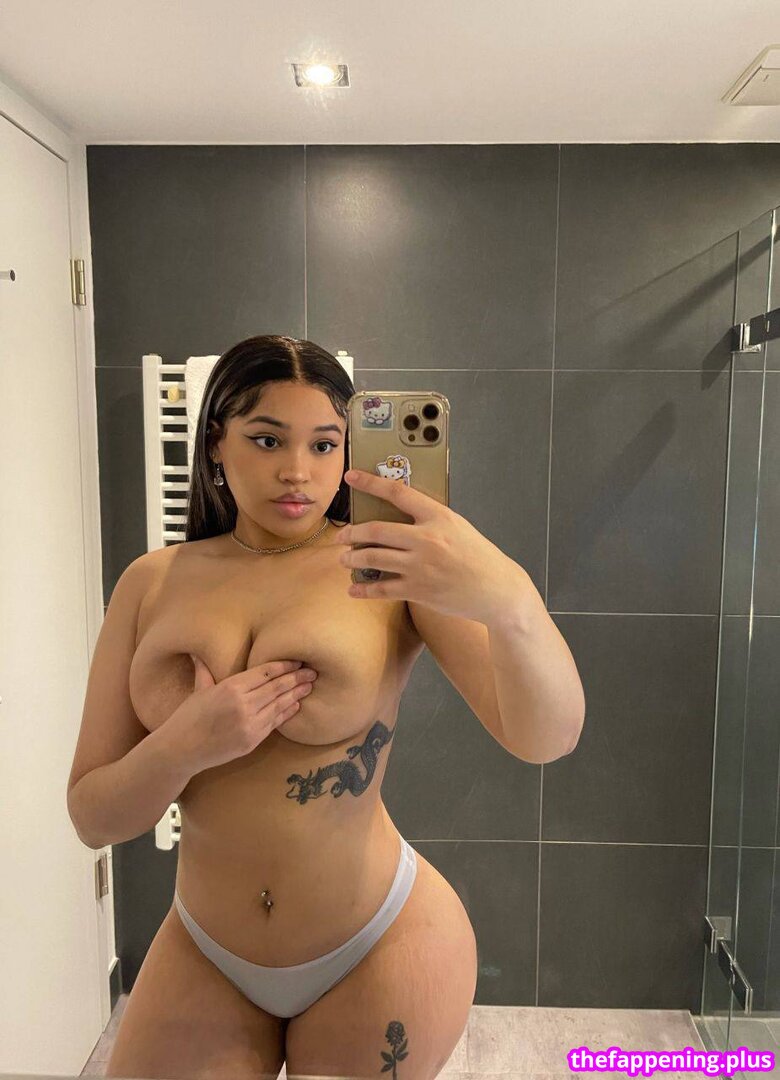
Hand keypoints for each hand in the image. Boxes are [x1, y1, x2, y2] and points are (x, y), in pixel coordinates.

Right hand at [165, 656, 317, 772]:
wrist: (181, 750)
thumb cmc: (187, 718)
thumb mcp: (198, 690)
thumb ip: (205, 671)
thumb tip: (198, 653)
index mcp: (231, 687)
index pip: (265, 673)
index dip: (283, 666)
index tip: (297, 661)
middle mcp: (243, 704)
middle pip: (276, 687)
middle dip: (296, 678)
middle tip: (312, 672)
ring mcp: (249, 724)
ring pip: (279, 705)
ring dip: (296, 694)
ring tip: (309, 686)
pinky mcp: (252, 741)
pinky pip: (274, 723)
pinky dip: (287, 713)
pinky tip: (296, 705)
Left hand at [336, 468, 522, 622]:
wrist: (496, 589)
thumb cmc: (478, 556)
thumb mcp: (457, 526)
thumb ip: (430, 519)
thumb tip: (399, 514)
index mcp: (438, 517)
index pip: (398, 492)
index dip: (370, 483)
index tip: (351, 477)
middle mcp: (426, 539)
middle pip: (377, 530)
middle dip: (352, 533)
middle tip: (342, 536)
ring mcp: (420, 566)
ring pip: (374, 558)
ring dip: (353, 558)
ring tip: (345, 558)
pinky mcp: (418, 590)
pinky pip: (382, 588)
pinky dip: (364, 589)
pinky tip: (354, 589)